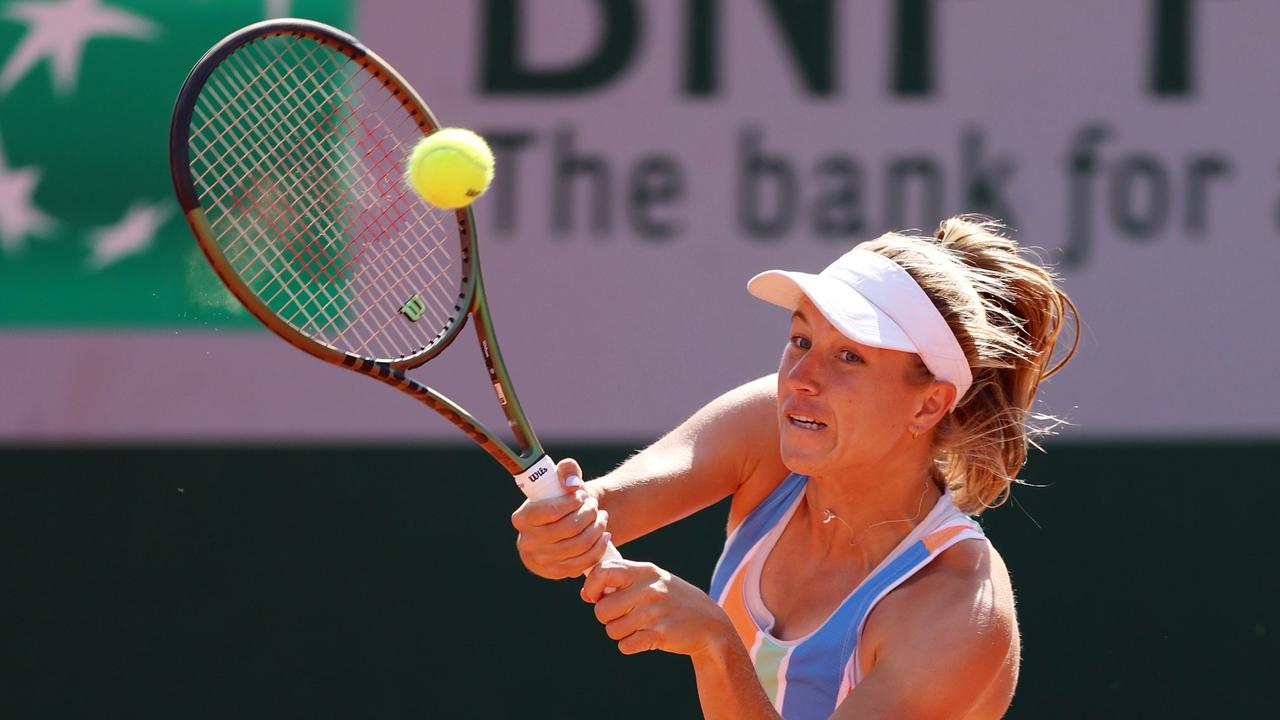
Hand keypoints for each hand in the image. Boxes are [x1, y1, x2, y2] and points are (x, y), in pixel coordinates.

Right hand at [510, 458, 611, 579]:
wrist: (565, 527)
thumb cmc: (562, 501)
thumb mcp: (563, 480)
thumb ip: (567, 469)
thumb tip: (572, 484)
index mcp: (521, 518)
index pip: (550, 511)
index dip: (572, 503)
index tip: (582, 496)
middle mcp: (526, 542)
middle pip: (568, 528)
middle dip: (588, 514)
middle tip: (595, 506)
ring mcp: (540, 560)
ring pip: (578, 545)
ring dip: (596, 529)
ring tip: (601, 518)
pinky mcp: (555, 573)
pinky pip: (583, 562)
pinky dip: (598, 547)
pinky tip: (604, 535)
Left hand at [581, 560, 735, 657]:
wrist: (709, 625)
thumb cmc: (673, 600)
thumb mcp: (653, 580)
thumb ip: (622, 580)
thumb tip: (585, 593)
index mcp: (644, 571)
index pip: (603, 571)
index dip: (592, 587)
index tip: (595, 596)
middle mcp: (648, 589)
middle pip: (601, 609)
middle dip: (606, 617)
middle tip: (622, 616)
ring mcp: (654, 612)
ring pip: (612, 630)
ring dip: (620, 633)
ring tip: (637, 627)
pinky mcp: (659, 635)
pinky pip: (625, 645)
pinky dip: (630, 645)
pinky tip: (644, 638)